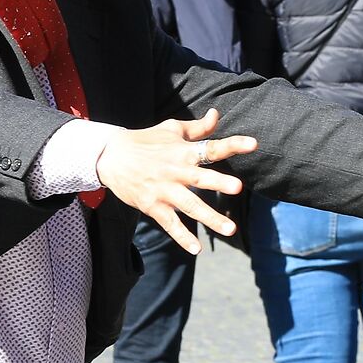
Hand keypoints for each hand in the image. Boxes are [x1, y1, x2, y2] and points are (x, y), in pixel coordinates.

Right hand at [94, 109, 258, 251]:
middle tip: (237, 187)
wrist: (108, 157)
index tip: (253, 144)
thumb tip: (218, 114)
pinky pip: (170, 224)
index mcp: (183, 151)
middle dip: (218, 182)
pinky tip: (196, 249)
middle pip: (200, 177)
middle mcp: (175, 170)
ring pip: (190, 206)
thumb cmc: (145, 141)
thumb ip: (198, 127)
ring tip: (231, 229)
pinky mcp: (153, 206)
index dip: (232, 145)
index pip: (211, 147)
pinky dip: (182, 237)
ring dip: (210, 217)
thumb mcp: (171, 129)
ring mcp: (164, 190)